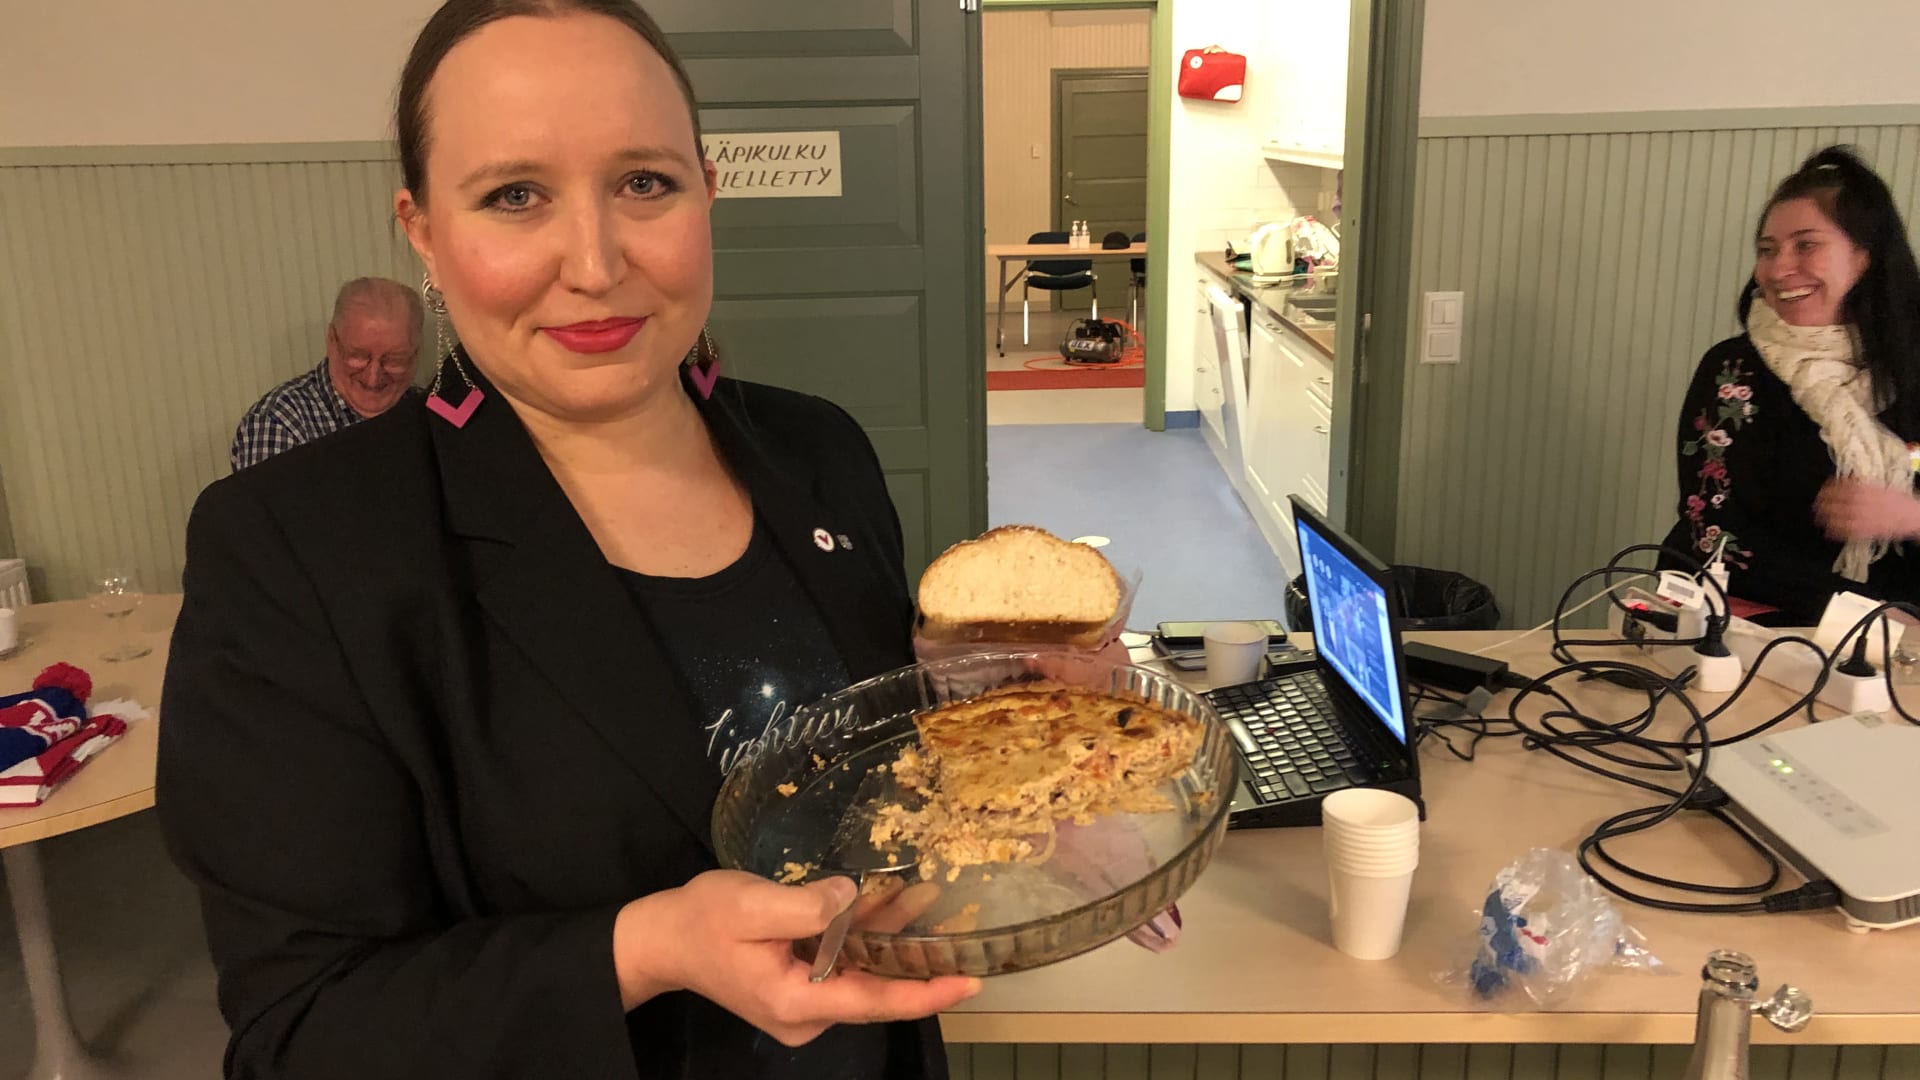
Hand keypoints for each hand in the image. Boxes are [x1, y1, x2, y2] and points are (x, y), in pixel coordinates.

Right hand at [613, 870, 979, 1045]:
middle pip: (874, 988)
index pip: (873, 1002)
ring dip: (890, 937)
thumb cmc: (702, 920)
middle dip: (914, 954)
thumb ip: (805, 905)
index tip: (968, 981)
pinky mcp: (801, 986)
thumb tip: (850, 897)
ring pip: (862, 972)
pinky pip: (844, 965)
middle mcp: (806, 1014)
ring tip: (927, 895)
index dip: (925, 992)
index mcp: (795, 1001)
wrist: (663, 938)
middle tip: (956, 921)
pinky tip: (887, 902)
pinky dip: (864, 935)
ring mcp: (803, 1004)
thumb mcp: (750, 905)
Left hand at [1814, 479, 1919, 541]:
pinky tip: (1828, 530)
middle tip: (1816, 505)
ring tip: (1819, 517)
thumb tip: (1842, 481)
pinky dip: (1832, 530)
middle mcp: (1857, 502)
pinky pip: (1841, 531)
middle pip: (1830, 502)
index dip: (1826, 490)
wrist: (1911, 515)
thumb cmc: (1896, 500)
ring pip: (1832, 517)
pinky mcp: (1862, 531)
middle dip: (1820, 504)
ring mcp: (1858, 517)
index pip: (1835, 487)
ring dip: (1823, 518)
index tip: (1822, 492)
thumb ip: (1858, 484)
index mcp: (1861, 489)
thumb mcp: (1876, 486)